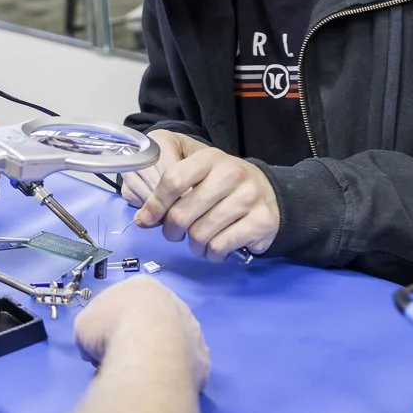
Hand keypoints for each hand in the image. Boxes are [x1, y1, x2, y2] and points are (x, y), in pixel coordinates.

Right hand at [74, 277, 209, 390]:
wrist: (148, 350)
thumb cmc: (111, 329)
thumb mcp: (84, 326)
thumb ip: (92, 331)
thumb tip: (97, 349)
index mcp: (143, 287)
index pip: (127, 303)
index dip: (111, 324)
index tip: (104, 342)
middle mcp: (174, 302)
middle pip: (153, 322)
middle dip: (138, 339)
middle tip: (121, 360)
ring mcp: (192, 328)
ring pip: (172, 344)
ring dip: (158, 357)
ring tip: (139, 375)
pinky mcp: (202, 357)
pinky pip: (185, 366)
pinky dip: (173, 375)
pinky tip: (160, 384)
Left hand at [128, 138, 278, 260]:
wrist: (270, 195)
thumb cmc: (225, 188)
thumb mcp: (198, 178)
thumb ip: (168, 193)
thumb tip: (142, 220)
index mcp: (210, 158)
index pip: (172, 180)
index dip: (155, 205)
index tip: (148, 219)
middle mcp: (231, 174)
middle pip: (182, 213)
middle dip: (172, 231)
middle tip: (177, 234)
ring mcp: (248, 197)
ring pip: (200, 234)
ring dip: (195, 246)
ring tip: (200, 241)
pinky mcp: (261, 221)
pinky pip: (220, 247)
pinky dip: (213, 254)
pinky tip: (216, 248)